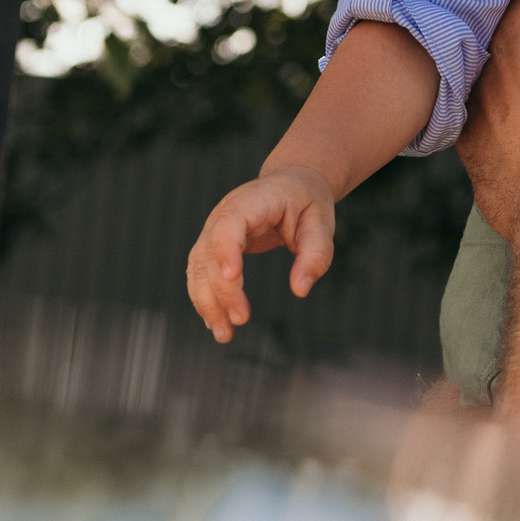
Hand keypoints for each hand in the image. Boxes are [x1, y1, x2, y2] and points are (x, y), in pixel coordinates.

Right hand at [183, 164, 336, 341]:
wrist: (291, 185)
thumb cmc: (307, 203)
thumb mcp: (321, 223)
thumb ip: (315, 255)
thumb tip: (300, 290)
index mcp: (251, 201)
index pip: (229, 223)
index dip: (226, 248)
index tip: (232, 276)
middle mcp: (223, 214)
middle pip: (210, 252)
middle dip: (222, 289)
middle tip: (241, 320)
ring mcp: (213, 230)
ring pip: (197, 268)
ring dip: (207, 302)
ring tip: (224, 335)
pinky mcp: (212, 247)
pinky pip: (199, 275)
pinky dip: (205, 299)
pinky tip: (216, 323)